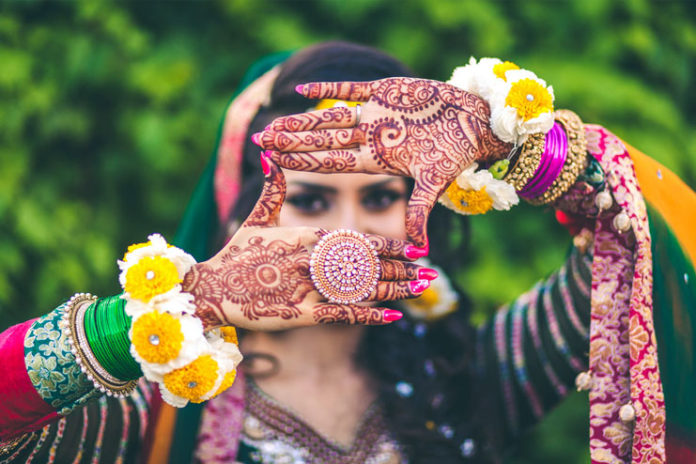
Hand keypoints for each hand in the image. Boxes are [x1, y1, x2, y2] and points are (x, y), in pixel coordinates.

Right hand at [182, 158, 429, 330]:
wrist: (211, 289)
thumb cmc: (236, 254)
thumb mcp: (255, 218)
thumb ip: (272, 188)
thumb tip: (270, 153)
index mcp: (304, 235)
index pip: (355, 239)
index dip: (387, 245)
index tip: (413, 248)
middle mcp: (311, 260)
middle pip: (366, 263)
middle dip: (400, 268)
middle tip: (429, 271)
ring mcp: (307, 287)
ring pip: (360, 288)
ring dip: (394, 289)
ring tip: (422, 290)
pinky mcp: (301, 313)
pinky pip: (341, 314)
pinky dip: (369, 315)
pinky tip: (394, 316)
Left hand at [258, 78, 512, 246]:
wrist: (476, 121)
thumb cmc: (457, 152)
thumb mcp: (435, 183)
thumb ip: (420, 212)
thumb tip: (420, 252)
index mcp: (377, 159)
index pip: (332, 162)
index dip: (304, 162)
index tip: (275, 163)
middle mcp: (371, 138)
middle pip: (324, 141)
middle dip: (292, 141)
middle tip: (260, 141)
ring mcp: (376, 114)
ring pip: (331, 117)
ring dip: (302, 119)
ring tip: (273, 122)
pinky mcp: (387, 90)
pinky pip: (352, 88)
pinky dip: (329, 89)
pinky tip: (302, 90)